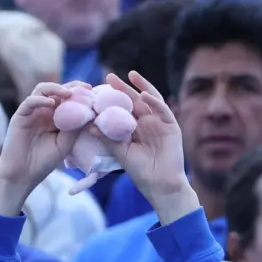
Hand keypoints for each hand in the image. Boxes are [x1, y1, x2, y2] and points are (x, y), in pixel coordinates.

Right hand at [0, 82, 87, 214]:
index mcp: (55, 118)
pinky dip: (41, 99)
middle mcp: (44, 112)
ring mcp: (32, 112)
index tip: (92, 92)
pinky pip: (30, 101)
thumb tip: (89, 113)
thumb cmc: (43, 162)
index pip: (68, 99)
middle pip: (57, 91)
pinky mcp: (20, 116)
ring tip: (68, 94)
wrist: (22, 175)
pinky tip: (51, 103)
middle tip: (85, 88)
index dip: (79, 93)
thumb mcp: (64, 145)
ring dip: (56, 88)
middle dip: (71, 87)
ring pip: (42, 90)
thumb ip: (74, 129)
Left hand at [98, 71, 198, 225]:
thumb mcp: (121, 153)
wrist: (160, 186)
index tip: (97, 91)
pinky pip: (162, 109)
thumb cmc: (141, 172)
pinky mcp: (171, 126)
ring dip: (141, 86)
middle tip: (109, 77)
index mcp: (135, 128)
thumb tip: (90, 126)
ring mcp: (160, 123)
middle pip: (134, 100)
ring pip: (150, 99)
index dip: (112, 99)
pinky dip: (154, 101)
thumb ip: (108, 138)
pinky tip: (143, 95)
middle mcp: (147, 122)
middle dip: (123, 88)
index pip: (122, 109)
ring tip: (130, 75)